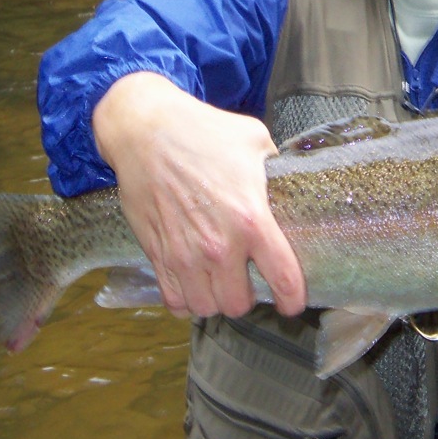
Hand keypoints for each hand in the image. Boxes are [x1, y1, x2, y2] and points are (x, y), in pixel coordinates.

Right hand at [92, 72, 306, 319]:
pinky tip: (192, 283)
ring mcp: (184, 253)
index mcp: (251, 218)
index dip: (292, 297)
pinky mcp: (157, 253)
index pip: (282, 276)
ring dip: (215, 299)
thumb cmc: (202, 131)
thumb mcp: (254, 140)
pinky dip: (185, 299)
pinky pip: (173, 300)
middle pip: (238, 304)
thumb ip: (277, 166)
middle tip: (248, 281)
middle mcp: (218, 244)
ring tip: (220, 283)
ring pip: (205, 307)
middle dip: (247, 297)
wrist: (145, 130)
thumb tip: (291, 174)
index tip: (292, 303)